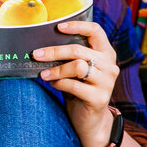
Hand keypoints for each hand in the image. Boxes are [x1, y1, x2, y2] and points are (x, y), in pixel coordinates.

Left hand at [33, 21, 118, 146]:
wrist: (90, 120)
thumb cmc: (79, 88)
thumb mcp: (77, 69)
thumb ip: (70, 56)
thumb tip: (43, 45)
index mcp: (106, 53)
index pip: (96, 30)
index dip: (77, 25)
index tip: (58, 27)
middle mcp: (110, 65)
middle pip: (79, 50)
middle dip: (54, 51)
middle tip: (36, 54)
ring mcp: (107, 82)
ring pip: (77, 66)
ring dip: (56, 70)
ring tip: (44, 74)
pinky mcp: (100, 98)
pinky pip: (74, 85)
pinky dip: (60, 83)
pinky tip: (54, 85)